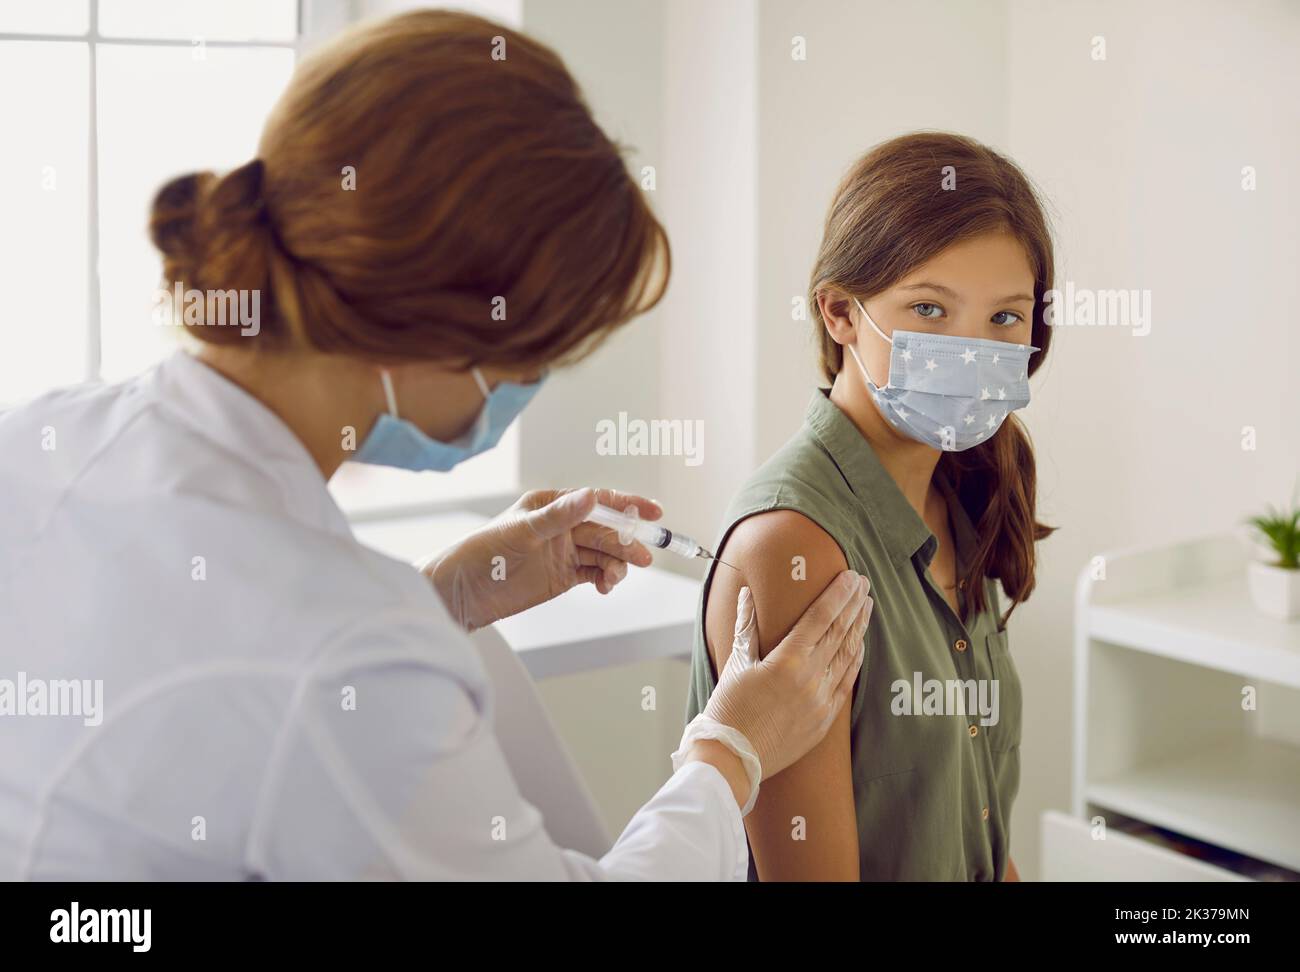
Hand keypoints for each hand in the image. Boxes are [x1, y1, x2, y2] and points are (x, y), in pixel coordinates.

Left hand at [424, 487, 661, 630]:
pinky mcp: (563, 575)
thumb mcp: (521, 531)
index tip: (652, 512)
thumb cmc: (481, 553)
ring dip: (616, 564)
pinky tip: (606, 586)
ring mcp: (563, 551)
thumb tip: (591, 496)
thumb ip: (559, 516)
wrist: (462, 593)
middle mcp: (561, 525)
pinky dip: (605, 579)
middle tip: (640, 557)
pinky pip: (595, 573)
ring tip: (616, 578)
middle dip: (625, 541)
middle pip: (605, 529)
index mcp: (551, 504)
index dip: (627, 504)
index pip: (597, 500)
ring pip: (603, 553)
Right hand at [702, 570, 871, 779]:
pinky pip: (846, 683)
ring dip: (859, 628)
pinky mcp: (825, 720)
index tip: (850, 577)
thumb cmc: (729, 709)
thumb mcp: (737, 662)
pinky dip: (854, 661)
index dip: (837, 594)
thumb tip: (746, 594)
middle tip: (864, 583)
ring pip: (847, 656)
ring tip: (867, 606)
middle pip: (839, 632)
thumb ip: (746, 625)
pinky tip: (860, 645)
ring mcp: (821, 700)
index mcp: (787, 660)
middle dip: (853, 604)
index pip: (820, 617)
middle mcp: (810, 678)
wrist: (734, 757)